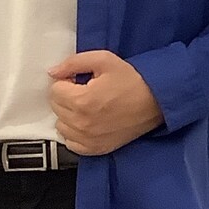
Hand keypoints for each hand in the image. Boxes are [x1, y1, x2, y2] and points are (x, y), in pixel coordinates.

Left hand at [48, 51, 162, 155]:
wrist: (156, 101)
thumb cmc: (132, 79)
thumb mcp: (104, 60)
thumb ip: (73, 63)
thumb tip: (52, 72)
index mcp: (82, 100)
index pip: (54, 90)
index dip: (65, 81)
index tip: (78, 80)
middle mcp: (82, 123)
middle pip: (56, 108)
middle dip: (66, 97)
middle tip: (84, 91)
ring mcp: (88, 139)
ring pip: (61, 126)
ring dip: (69, 115)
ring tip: (87, 107)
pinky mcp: (95, 149)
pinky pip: (71, 143)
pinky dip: (75, 133)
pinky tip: (87, 122)